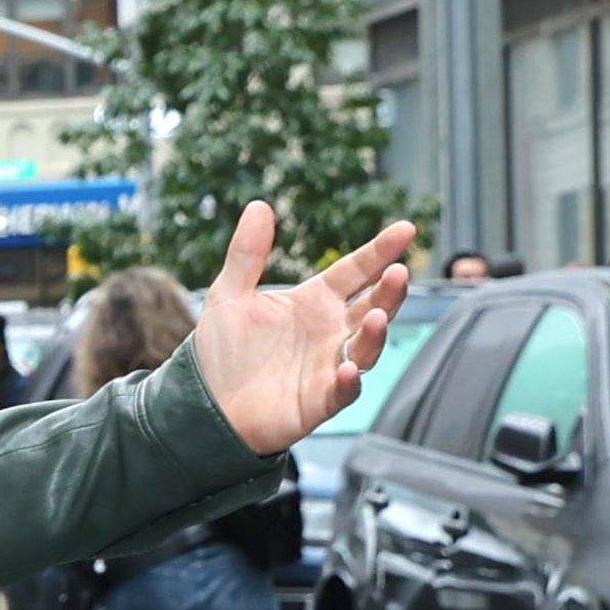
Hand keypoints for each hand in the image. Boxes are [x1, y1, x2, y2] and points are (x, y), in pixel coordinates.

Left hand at [189, 201, 417, 455]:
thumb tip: (259, 205)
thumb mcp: (229, 295)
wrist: (204, 404)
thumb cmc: (221, 351)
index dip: (379, 251)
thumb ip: (247, 254)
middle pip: (373, 306)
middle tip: (398, 271)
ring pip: (367, 347)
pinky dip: (348, 382)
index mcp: (313, 302)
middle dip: (389, 291)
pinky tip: (346, 371)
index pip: (355, 271)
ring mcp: (329, 366)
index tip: (406, 229)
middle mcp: (329, 331)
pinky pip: (343, 391)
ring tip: (379, 316)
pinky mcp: (320, 400)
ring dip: (376, 333)